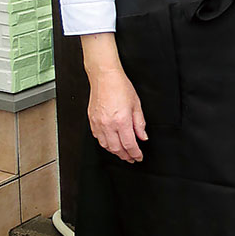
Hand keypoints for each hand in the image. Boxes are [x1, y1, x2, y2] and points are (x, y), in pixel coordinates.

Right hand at [81, 32, 146, 161]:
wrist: (104, 77)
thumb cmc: (120, 87)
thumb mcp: (136, 105)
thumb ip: (140, 123)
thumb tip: (142, 136)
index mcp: (121, 121)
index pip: (130, 145)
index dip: (135, 154)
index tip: (139, 157)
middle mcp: (108, 125)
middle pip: (117, 149)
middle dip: (125, 156)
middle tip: (132, 158)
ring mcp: (98, 124)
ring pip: (106, 146)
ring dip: (115, 152)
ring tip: (122, 153)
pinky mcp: (92, 121)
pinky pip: (98, 138)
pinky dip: (105, 144)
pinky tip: (111, 144)